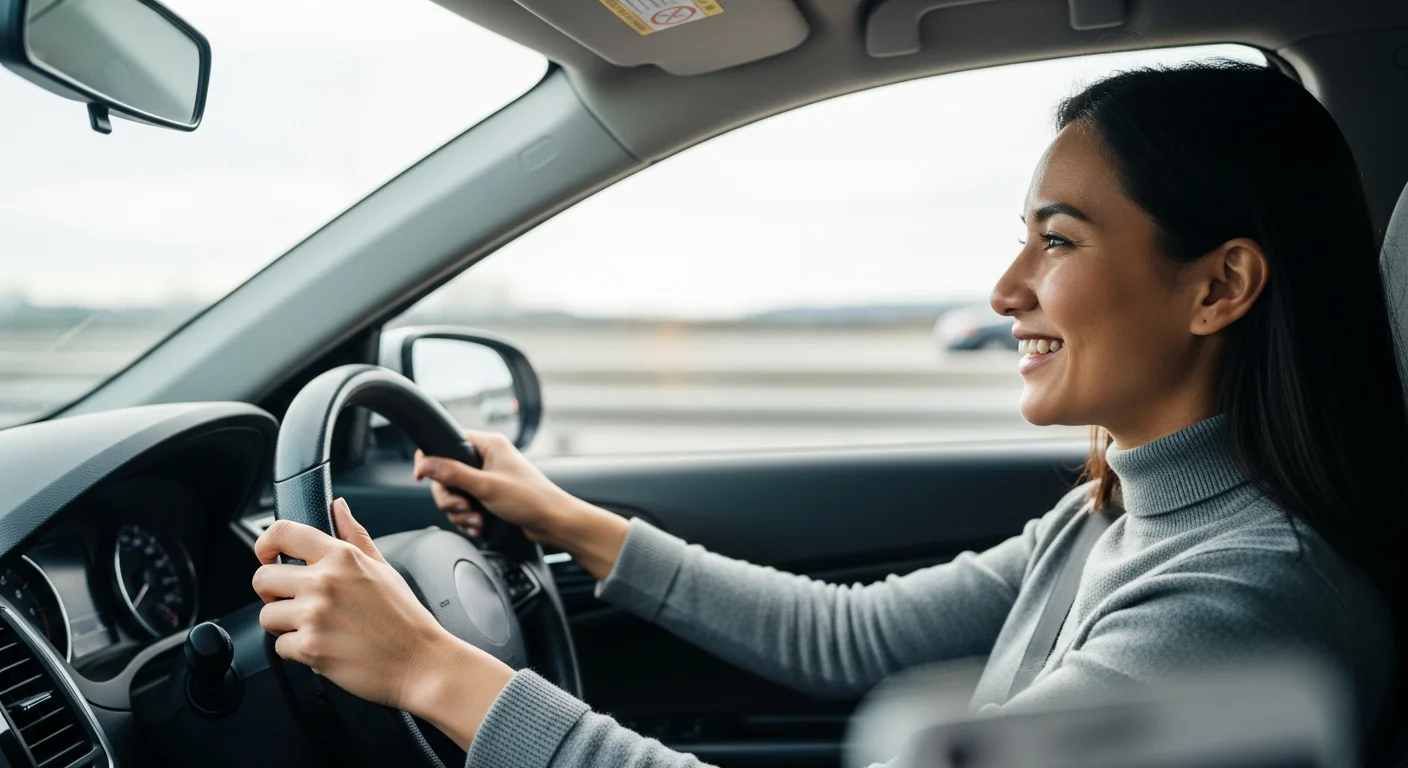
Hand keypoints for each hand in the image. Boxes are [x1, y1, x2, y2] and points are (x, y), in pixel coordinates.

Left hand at [252, 498, 512, 746]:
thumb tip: (337, 507)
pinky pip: (279, 646)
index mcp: (342, 556)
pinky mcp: (309, 647)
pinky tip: (324, 647)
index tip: (267, 555)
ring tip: (316, 628)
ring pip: (266, 615)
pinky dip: (297, 651)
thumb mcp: (383, 568)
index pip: (282, 533)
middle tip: (296, 602)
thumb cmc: (405, 618)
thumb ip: (354, 535)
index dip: (265, 544)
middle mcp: (324, 581)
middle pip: (262, 577)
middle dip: (274, 592)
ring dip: (284, 624)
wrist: (421, 663)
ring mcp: (314, 615)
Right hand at [414, 431, 571, 541]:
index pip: (447, 442)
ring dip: (460, 512)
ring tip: (475, 520)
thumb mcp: (487, 486)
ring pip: (454, 493)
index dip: (431, 460)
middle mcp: (486, 458)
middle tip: (463, 507)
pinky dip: (467, 518)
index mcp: (488, 445)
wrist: (553, 522)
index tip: (422, 477)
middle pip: (445, 474)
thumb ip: (453, 474)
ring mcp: (487, 478)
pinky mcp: (488, 496)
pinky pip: (465, 505)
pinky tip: (478, 526)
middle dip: (450, 498)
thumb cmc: (530, 499)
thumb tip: (425, 463)